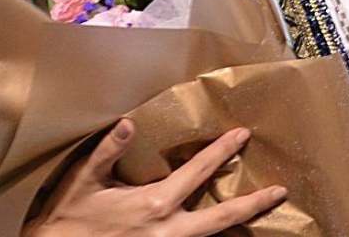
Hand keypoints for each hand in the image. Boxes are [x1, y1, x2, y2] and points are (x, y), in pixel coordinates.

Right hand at [24, 120, 286, 236]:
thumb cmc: (70, 220)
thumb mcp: (84, 180)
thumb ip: (108, 150)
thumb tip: (129, 123)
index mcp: (154, 204)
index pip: (196, 172)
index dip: (221, 152)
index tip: (242, 135)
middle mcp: (168, 231)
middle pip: (221, 219)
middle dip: (252, 204)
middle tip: (279, 192)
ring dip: (237, 225)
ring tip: (259, 213)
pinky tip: (223, 232)